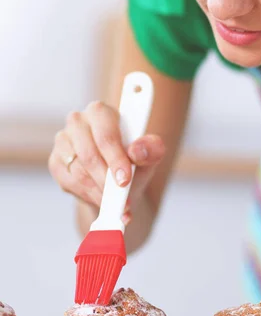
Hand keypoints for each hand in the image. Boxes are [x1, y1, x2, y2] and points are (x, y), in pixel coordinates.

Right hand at [48, 101, 164, 222]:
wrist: (119, 181)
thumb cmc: (134, 161)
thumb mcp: (149, 156)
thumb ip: (151, 149)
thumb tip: (137, 151)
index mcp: (101, 111)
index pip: (105, 134)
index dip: (115, 158)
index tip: (125, 180)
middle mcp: (78, 121)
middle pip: (88, 154)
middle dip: (106, 180)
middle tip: (121, 198)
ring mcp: (63, 140)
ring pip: (77, 171)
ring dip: (98, 191)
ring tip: (117, 203)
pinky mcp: (55, 161)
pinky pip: (68, 182)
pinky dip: (87, 195)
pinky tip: (101, 200)